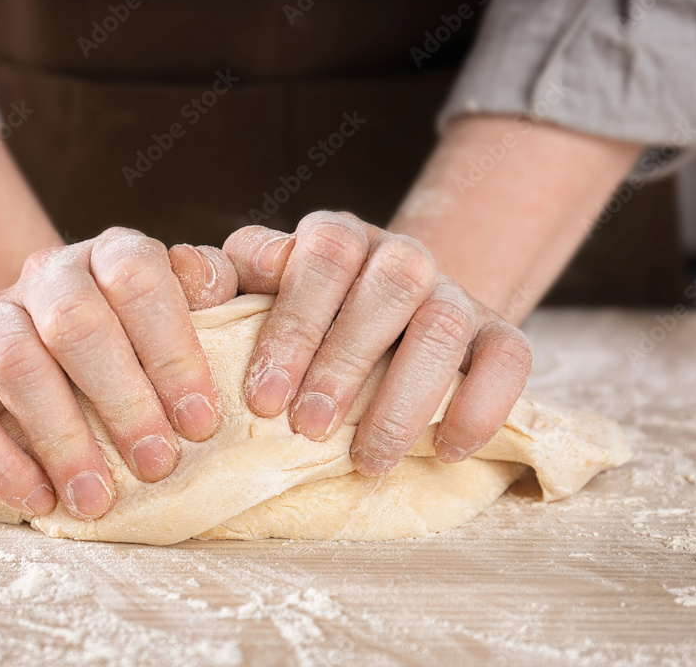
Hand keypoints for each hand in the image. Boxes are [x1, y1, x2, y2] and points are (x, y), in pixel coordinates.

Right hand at [0, 228, 231, 519]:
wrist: (37, 328)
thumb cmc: (130, 328)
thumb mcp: (176, 301)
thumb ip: (205, 290)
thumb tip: (215, 293)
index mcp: (110, 253)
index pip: (137, 280)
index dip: (171, 351)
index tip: (199, 422)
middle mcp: (46, 274)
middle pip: (74, 324)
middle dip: (122, 401)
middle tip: (157, 464)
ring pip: (16, 366)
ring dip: (61, 439)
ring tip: (97, 498)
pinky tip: (39, 499)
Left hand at [222, 211, 532, 473]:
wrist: (394, 315)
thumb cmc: (309, 314)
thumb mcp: (260, 290)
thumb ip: (226, 280)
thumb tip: (185, 270)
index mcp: (339, 237)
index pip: (323, 256)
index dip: (294, 326)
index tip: (263, 398)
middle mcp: (402, 256)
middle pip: (389, 287)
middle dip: (344, 364)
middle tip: (306, 429)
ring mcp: (456, 293)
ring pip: (445, 328)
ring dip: (403, 398)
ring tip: (366, 458)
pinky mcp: (500, 334)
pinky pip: (510, 360)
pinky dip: (480, 407)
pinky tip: (444, 450)